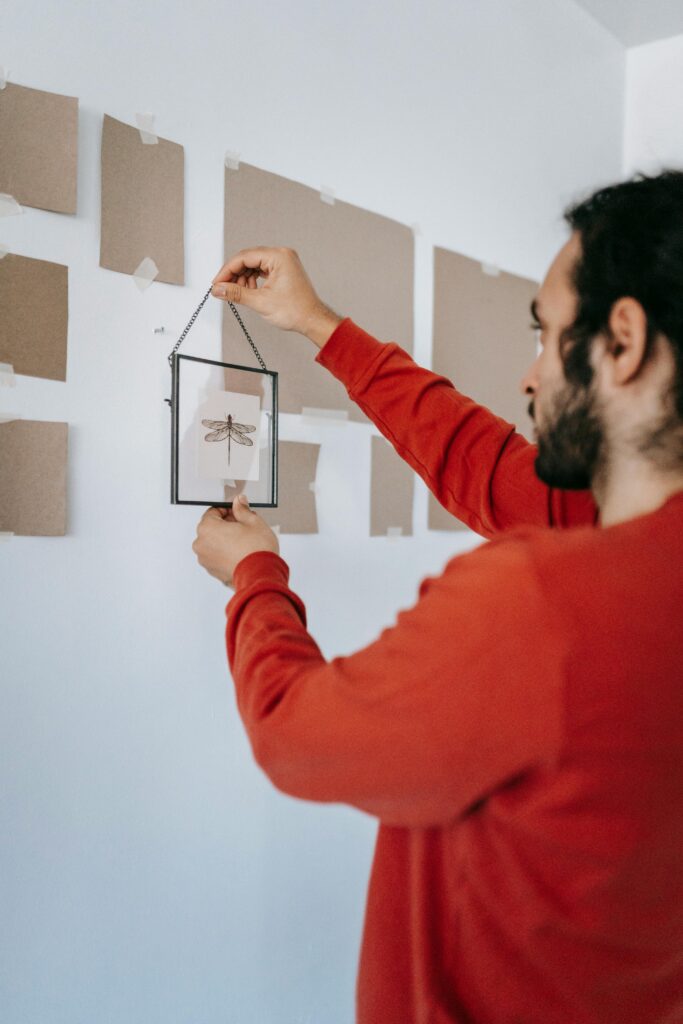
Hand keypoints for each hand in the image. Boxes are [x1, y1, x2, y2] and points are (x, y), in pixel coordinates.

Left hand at [192, 495, 279, 587]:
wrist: (261, 575)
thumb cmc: (256, 550)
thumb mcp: (253, 522)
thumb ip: (242, 510)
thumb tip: (239, 502)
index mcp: (207, 528)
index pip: (213, 511)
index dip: (227, 510)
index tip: (237, 512)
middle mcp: (201, 544)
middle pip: (212, 528)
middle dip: (226, 525)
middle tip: (244, 527)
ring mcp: (205, 559)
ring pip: (214, 543)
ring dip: (226, 539)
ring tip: (244, 541)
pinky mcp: (212, 571)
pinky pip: (217, 556)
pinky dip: (225, 553)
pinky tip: (241, 552)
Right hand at [210, 246, 342, 348]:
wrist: (312, 320)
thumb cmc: (296, 310)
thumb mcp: (260, 301)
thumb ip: (236, 293)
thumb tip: (219, 289)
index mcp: (278, 256)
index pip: (244, 257)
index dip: (227, 270)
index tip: (217, 283)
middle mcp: (282, 255)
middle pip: (248, 259)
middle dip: (234, 275)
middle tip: (223, 289)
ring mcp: (284, 262)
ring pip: (254, 266)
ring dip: (243, 279)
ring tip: (238, 293)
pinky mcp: (284, 271)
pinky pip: (262, 271)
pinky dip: (252, 280)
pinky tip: (248, 291)